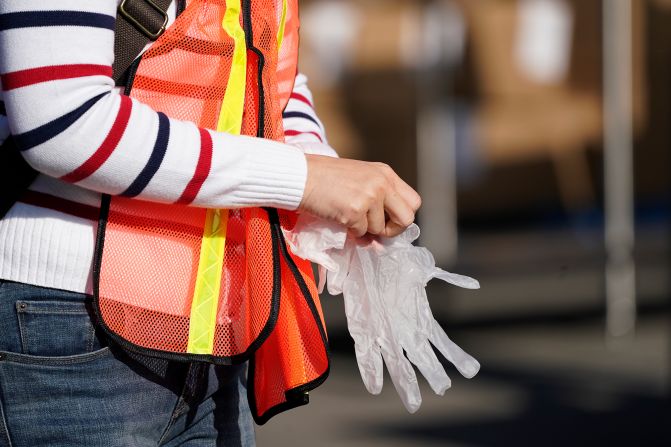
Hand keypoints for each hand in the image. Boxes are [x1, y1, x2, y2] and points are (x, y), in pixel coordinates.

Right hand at [299, 155, 420, 236]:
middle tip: (376, 230)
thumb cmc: (325, 178)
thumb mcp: (360, 179)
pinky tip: (338, 215)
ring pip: (379, 229)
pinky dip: (350, 230)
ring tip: (346, 214)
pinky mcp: (355, 210)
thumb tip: (381, 237)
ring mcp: (370, 196)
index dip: (402, 216)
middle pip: (407, 218)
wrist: (300, 175)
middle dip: (393, 230)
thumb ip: (377, 200)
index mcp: (386, 174)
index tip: (388, 221)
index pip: (413, 202)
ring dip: (364, 229)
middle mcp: (382, 183)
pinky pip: (360, 233)